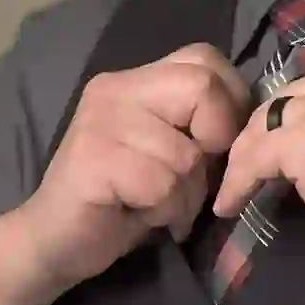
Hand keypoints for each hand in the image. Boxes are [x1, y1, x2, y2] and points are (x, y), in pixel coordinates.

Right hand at [17, 43, 249, 288]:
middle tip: (194, 180)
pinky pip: (162, 185)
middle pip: (202, 88)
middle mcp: (115, 89)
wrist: (54, 244)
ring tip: (161, 208)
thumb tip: (250, 128)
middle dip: (215, 143)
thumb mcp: (169, 156)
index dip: (230, 104)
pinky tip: (144, 218)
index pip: (204, 60)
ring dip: (186, 196)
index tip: (219, 147)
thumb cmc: (120, 204)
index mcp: (135, 82)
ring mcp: (100, 122)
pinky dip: (165, 212)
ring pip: (187, 153)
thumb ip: (199, 129)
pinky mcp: (94, 160)